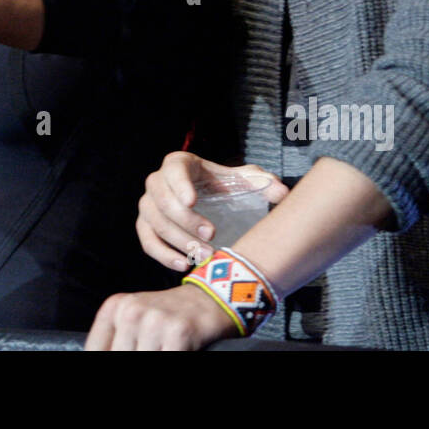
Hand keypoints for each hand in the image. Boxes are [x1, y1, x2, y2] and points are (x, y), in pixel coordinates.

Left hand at [85, 283, 238, 350]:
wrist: (208, 299)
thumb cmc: (168, 314)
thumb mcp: (134, 317)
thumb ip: (116, 339)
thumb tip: (96, 356)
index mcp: (115, 307)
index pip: (94, 349)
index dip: (100, 359)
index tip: (121, 360)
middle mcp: (131, 312)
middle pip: (118, 356)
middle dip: (133, 358)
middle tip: (148, 350)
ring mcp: (154, 322)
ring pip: (140, 358)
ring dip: (154, 357)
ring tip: (160, 349)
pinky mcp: (177, 333)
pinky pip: (167, 359)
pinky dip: (171, 358)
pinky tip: (177, 351)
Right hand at [137, 152, 287, 270]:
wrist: (207, 199)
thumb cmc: (224, 186)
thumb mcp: (243, 180)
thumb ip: (262, 183)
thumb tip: (282, 192)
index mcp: (179, 163)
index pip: (173, 169)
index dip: (179, 184)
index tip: (193, 201)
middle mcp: (157, 181)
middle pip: (162, 200)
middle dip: (185, 220)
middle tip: (211, 235)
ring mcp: (148, 204)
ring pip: (154, 222)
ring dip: (178, 241)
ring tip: (204, 255)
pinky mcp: (146, 226)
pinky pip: (147, 241)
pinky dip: (162, 254)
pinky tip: (184, 265)